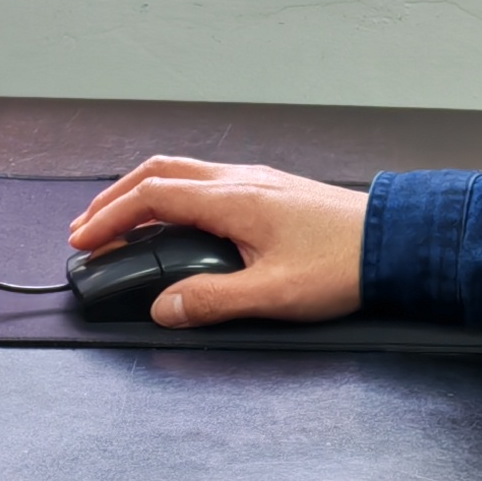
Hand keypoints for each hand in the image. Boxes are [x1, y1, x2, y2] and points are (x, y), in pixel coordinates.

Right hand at [65, 156, 368, 326]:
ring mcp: (257, 181)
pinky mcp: (273, 191)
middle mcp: (241, 180)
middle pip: (159, 173)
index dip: (109, 218)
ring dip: (144, 193)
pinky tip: (179, 219)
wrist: (398, 241)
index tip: (83, 240)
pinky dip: (175, 195)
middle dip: (115, 198)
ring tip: (124, 222)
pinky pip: (207, 181)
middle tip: (89, 226)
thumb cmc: (345, 263)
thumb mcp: (272, 294)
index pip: (151, 197)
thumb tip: (164, 307)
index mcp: (233, 199)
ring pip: (183, 173)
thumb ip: (211, 301)